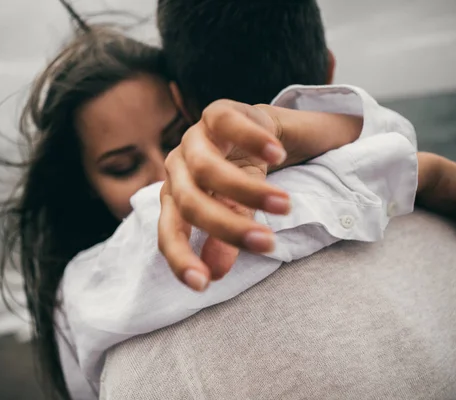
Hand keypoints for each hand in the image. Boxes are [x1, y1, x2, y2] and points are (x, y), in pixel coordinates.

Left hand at [158, 100, 290, 290]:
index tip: (203, 285)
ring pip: (207, 169)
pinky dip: (253, 141)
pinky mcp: (216, 112)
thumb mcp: (234, 212)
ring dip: (248, 190)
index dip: (181, 258)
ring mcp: (193, 139)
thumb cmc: (237, 178)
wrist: (250, 132)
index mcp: (175, 197)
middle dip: (228, 227)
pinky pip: (227, 124)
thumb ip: (223, 240)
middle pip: (190, 202)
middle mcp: (176, 169)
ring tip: (285, 205)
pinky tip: (277, 156)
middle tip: (268, 245)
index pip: (169, 232)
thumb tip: (214, 275)